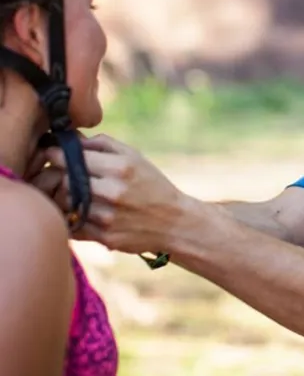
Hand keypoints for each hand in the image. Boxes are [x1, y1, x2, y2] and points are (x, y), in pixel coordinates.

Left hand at [44, 134, 195, 254]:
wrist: (174, 222)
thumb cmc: (152, 185)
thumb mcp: (136, 157)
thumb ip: (104, 144)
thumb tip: (72, 139)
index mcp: (121, 168)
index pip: (74, 158)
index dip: (58, 155)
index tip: (55, 155)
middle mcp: (114, 192)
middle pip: (66, 180)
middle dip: (63, 176)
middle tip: (66, 176)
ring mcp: (108, 217)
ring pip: (66, 203)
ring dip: (67, 198)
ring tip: (78, 195)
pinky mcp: (105, 237)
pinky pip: (74, 225)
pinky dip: (74, 217)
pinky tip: (86, 213)